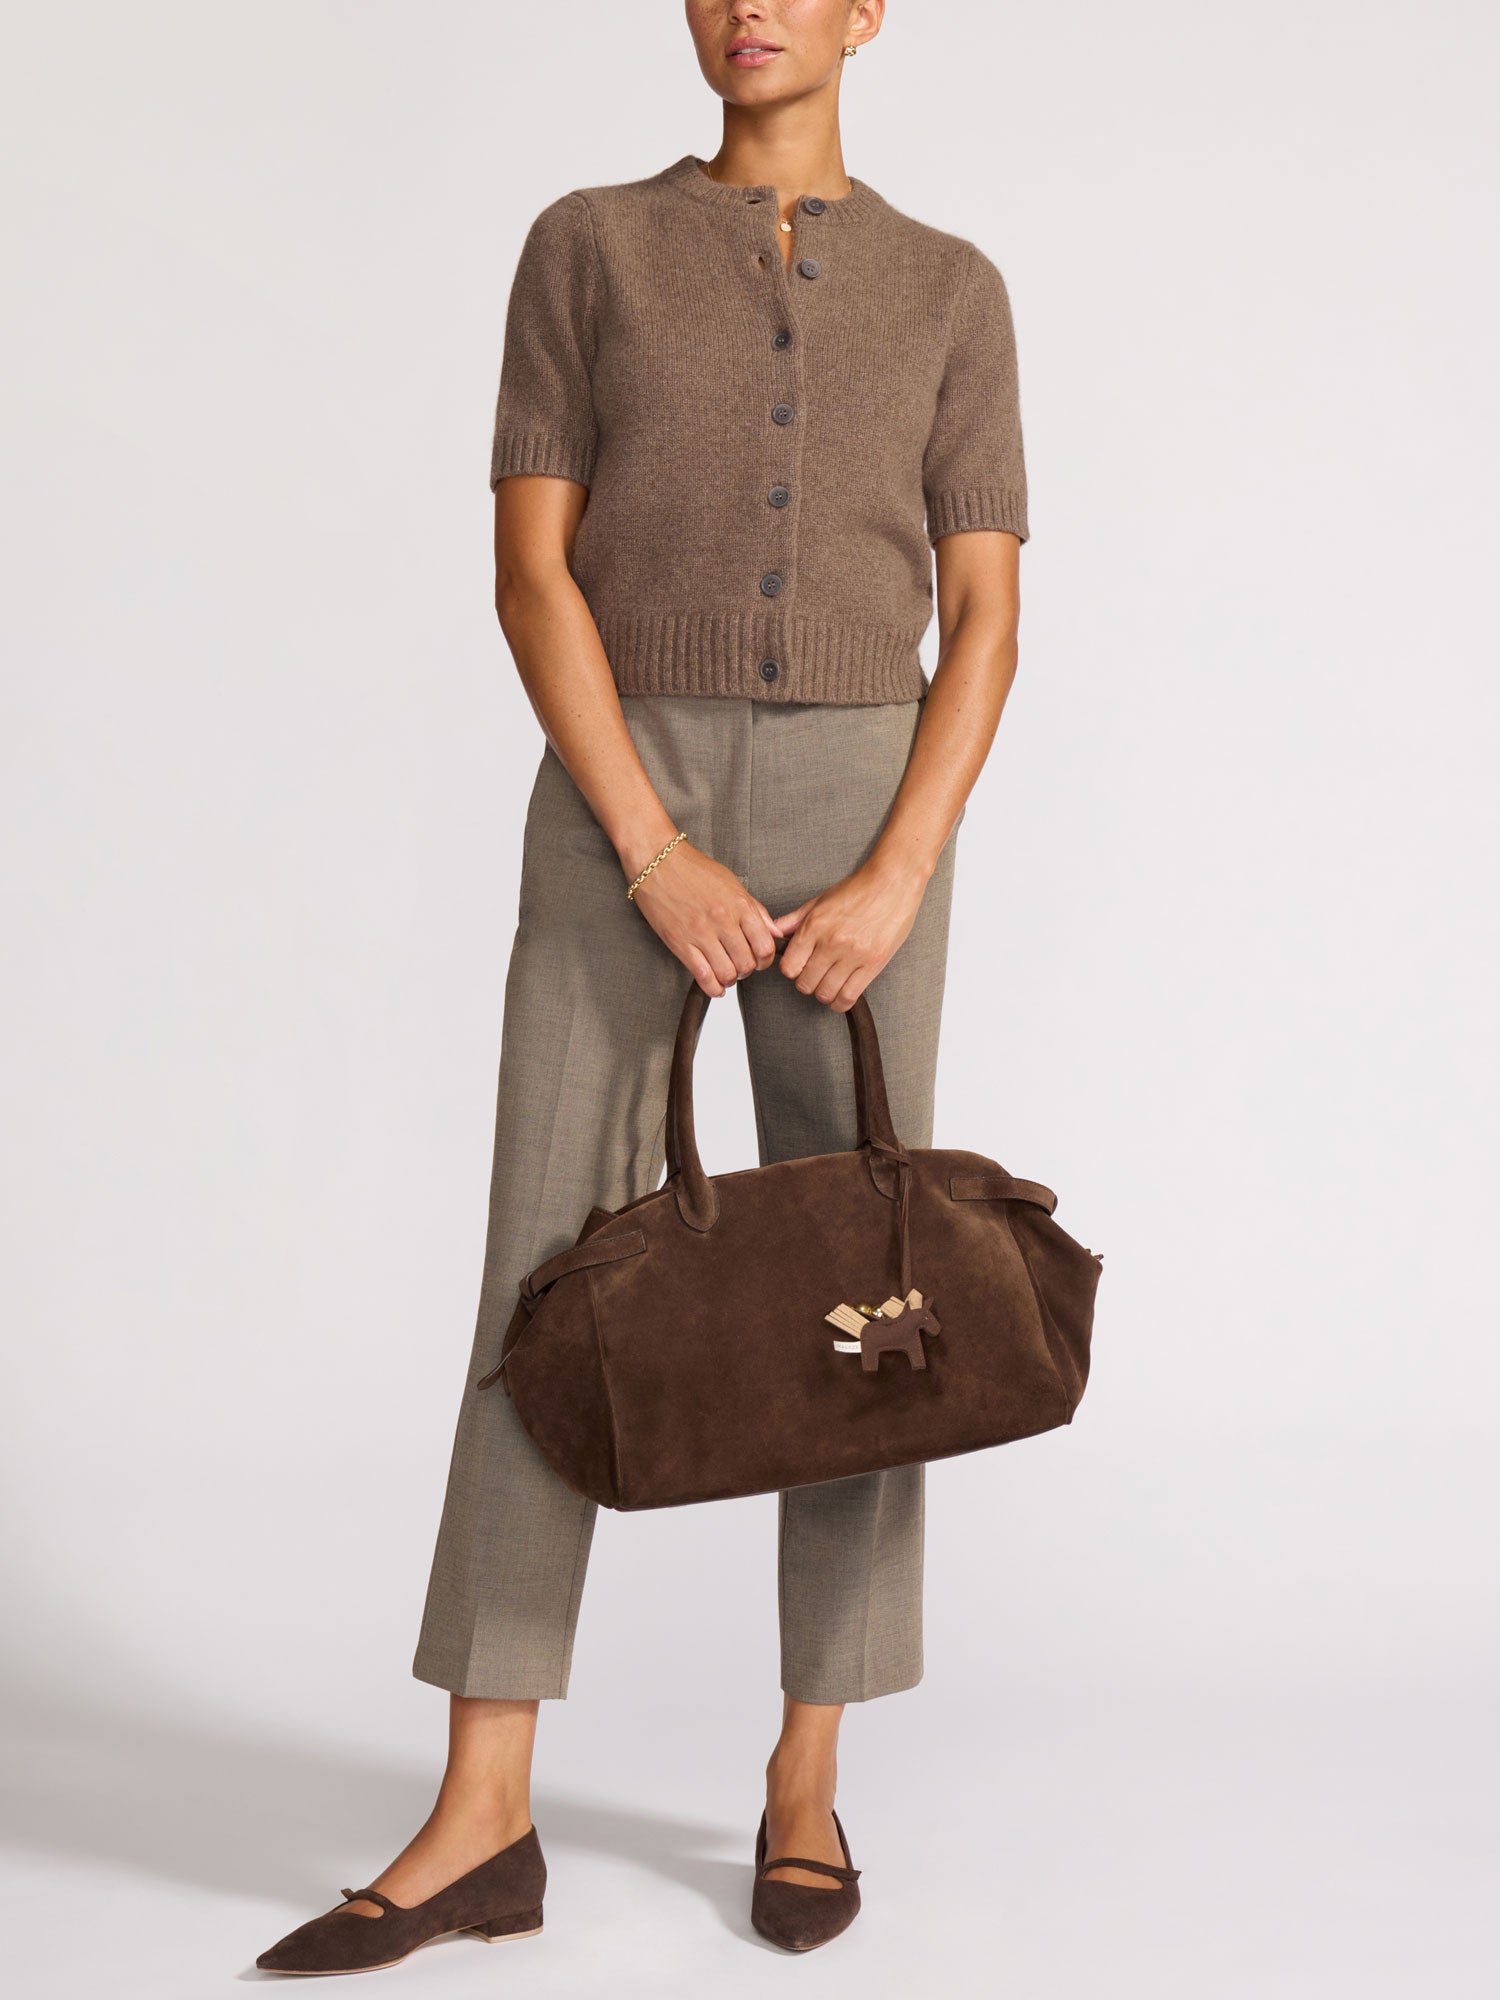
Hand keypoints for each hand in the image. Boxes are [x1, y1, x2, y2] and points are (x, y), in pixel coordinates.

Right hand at [631, 840, 781, 995]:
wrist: (657, 861)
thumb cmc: (694, 869)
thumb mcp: (732, 883)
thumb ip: (755, 910)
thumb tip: (775, 932)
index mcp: (739, 905)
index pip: (765, 946)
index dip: (765, 960)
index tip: (759, 960)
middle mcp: (723, 920)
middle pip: (747, 963)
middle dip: (747, 971)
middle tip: (741, 967)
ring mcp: (700, 933)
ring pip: (727, 973)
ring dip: (730, 979)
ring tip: (726, 973)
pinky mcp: (679, 942)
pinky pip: (703, 976)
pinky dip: (713, 988)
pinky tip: (715, 985)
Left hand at [772, 859, 928, 1011]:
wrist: (893, 882)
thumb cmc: (858, 889)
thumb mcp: (819, 900)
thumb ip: (794, 920)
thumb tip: (773, 933)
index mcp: (815, 926)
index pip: (789, 967)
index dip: (792, 970)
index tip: (799, 966)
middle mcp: (832, 942)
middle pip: (805, 983)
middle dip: (807, 983)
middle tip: (815, 975)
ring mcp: (853, 955)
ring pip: (826, 993)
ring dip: (824, 993)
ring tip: (829, 983)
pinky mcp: (873, 964)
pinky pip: (849, 996)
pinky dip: (840, 1001)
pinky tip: (841, 994)